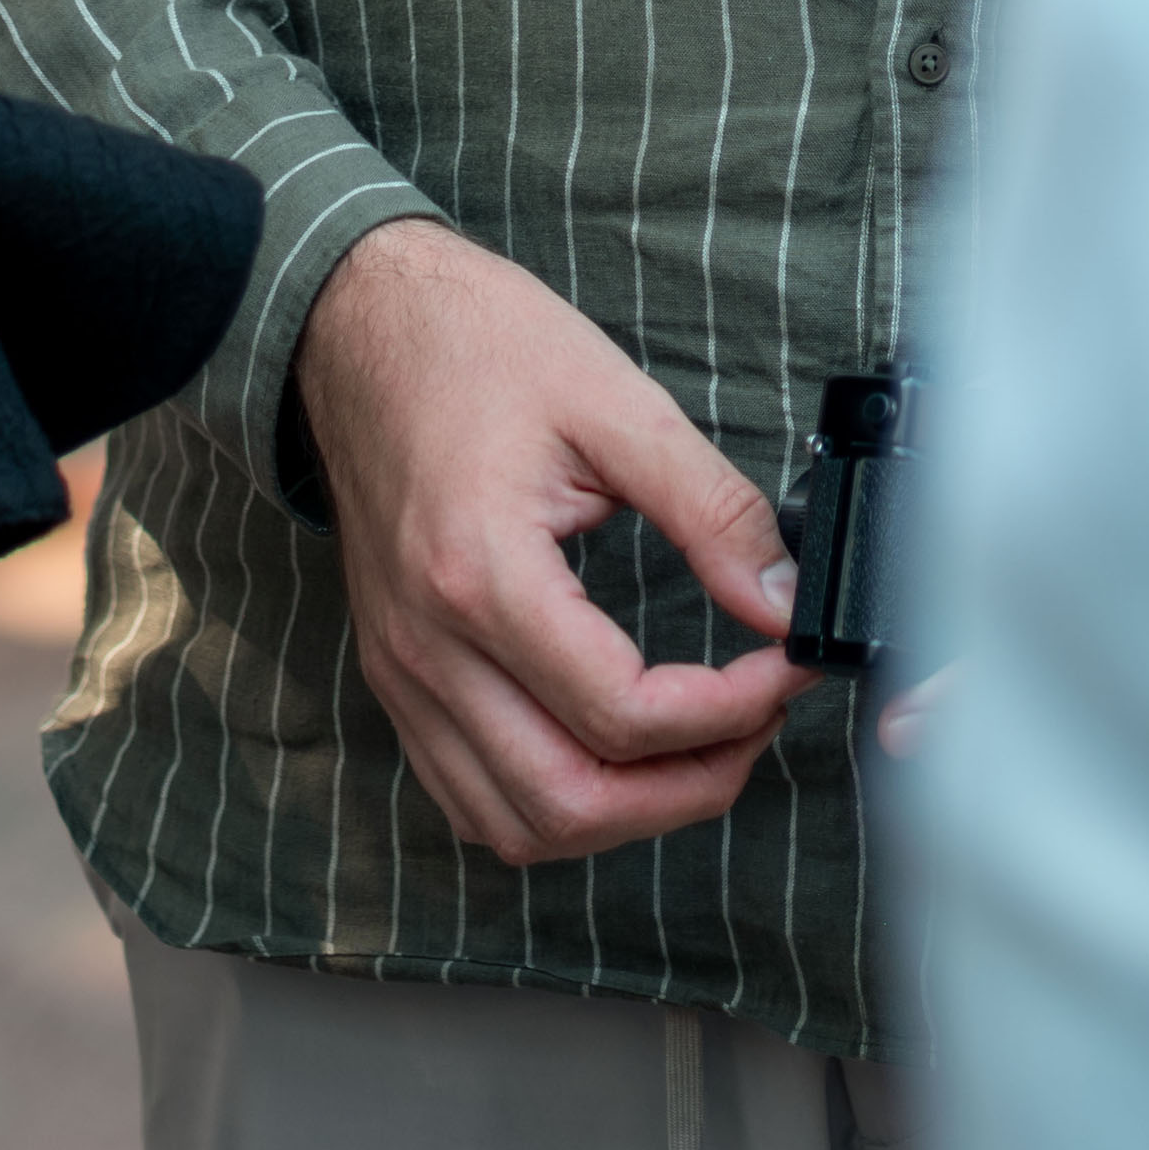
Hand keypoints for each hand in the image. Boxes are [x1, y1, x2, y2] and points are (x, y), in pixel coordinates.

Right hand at [294, 215, 812, 862]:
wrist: (360, 325)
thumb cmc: (480, 346)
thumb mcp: (616, 401)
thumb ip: (712, 508)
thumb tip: (783, 598)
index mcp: (480, 575)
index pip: (621, 713)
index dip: (729, 710)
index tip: (788, 665)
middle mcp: (428, 648)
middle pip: (568, 802)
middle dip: (687, 789)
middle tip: (758, 725)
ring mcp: (402, 674)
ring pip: (515, 825)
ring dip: (624, 813)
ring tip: (701, 748)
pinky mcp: (397, 677)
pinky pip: (470, 797)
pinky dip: (553, 805)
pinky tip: (615, 755)